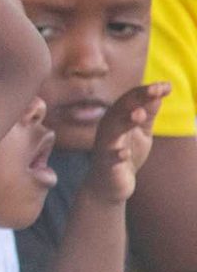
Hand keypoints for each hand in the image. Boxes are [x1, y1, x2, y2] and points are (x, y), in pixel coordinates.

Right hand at [88, 83, 170, 203]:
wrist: (108, 186)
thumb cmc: (124, 155)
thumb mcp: (141, 132)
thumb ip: (148, 113)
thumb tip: (161, 89)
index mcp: (116, 118)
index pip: (130, 100)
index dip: (146, 91)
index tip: (166, 86)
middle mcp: (108, 129)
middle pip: (120, 110)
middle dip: (136, 99)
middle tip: (155, 90)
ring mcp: (106, 147)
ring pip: (112, 131)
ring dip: (124, 122)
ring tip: (138, 115)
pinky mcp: (106, 165)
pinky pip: (109, 159)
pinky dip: (115, 155)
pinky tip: (124, 154)